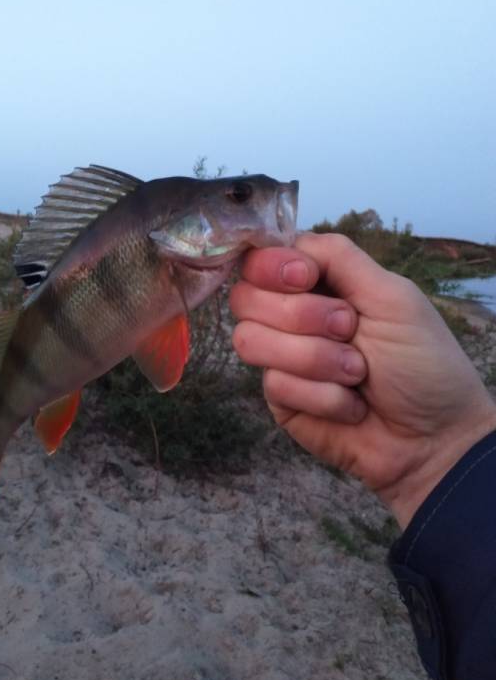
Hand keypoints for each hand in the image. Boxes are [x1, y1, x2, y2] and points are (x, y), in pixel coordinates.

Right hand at [230, 233, 495, 528]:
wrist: (433, 438)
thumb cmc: (424, 363)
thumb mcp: (392, 296)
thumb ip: (339, 257)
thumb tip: (288, 240)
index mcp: (320, 284)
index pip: (262, 258)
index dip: (271, 266)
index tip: (305, 279)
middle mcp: (293, 316)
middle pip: (246, 297)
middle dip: (301, 315)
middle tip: (349, 329)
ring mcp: (283, 358)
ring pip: (250, 340)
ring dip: (313, 358)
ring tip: (357, 373)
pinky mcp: (282, 400)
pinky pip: (275, 384)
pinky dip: (322, 395)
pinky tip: (351, 406)